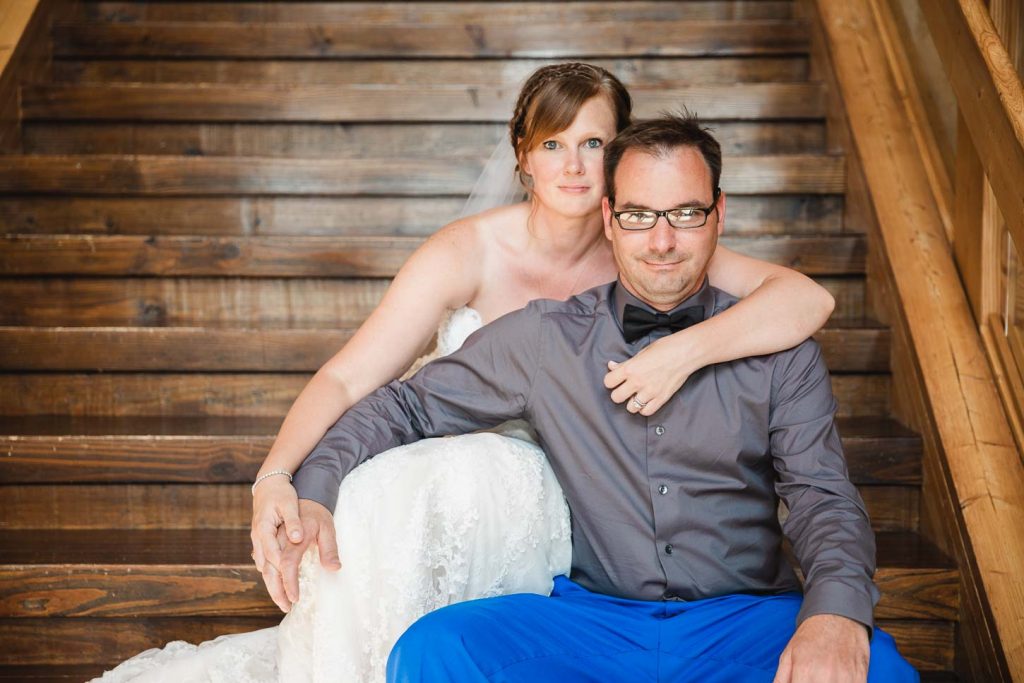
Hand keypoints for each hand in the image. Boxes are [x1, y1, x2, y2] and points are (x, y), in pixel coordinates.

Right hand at [250, 478, 338, 610]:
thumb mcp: (326, 525)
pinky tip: (275, 585)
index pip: (286, 563)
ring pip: (263, 567)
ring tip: (282, 601)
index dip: (289, 583)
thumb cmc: (313, 509)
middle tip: (287, 608)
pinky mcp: (262, 541)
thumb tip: (334, 568)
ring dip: (271, 586)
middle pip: (270, 570)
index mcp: (288, 534)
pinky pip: (262, 561)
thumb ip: (329, 547)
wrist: (288, 490)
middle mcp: (271, 537)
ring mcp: (263, 539)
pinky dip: (268, 575)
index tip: (296, 598)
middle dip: (277, 591)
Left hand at [604, 335, 694, 415]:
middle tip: (625, 389)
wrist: (685, 353)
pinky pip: (646, 412)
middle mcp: (638, 381)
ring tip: (637, 395)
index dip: (611, 381)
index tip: (616, 380)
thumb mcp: (641, 352)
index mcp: (630, 368)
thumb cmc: (664, 348)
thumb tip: (612, 366)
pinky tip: (646, 401)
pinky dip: (644, 408)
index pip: (608, 382)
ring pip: (630, 408)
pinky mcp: (661, 398)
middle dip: (619, 393)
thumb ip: (625, 363)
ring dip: (632, 402)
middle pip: (616, 397)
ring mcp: (650, 392)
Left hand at [773, 614, 869, 682]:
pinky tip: (835, 680)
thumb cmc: (811, 637)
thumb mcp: (788, 655)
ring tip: (821, 679)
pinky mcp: (861, 678)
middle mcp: (826, 676)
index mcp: (805, 670)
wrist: (838, 617)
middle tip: (808, 680)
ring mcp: (846, 678)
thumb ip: (781, 680)